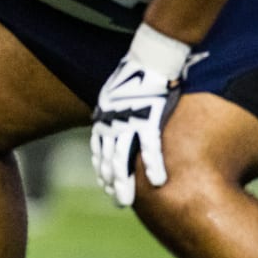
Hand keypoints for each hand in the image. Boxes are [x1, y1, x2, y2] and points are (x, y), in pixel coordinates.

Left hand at [90, 24, 188, 206]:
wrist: (148, 57)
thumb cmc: (134, 74)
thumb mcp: (113, 93)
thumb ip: (109, 110)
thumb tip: (103, 119)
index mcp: (104, 118)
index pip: (100, 149)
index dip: (104, 168)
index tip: (106, 184)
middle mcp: (112, 122)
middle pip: (109, 159)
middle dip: (111, 182)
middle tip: (117, 200)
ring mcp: (129, 122)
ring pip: (123, 158)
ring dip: (124, 182)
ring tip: (125, 199)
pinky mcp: (149, 119)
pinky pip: (151, 147)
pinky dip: (153, 166)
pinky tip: (157, 183)